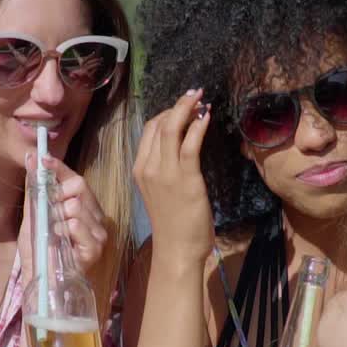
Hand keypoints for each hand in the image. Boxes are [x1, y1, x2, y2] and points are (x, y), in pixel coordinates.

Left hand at [19, 153, 108, 275]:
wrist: (38, 279)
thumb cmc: (37, 250)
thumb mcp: (33, 215)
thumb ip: (35, 188)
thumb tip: (31, 158)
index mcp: (82, 206)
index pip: (75, 178)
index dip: (59, 167)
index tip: (43, 159)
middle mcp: (94, 216)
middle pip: (80, 185)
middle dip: (58, 192)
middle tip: (47, 208)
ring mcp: (97, 232)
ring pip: (77, 205)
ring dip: (58, 216)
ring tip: (53, 232)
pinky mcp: (95, 248)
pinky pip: (77, 225)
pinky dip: (63, 229)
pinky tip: (59, 241)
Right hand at [133, 88, 213, 266]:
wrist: (176, 249)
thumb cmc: (172, 224)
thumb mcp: (161, 192)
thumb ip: (165, 170)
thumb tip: (180, 148)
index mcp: (139, 169)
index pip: (149, 130)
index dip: (166, 113)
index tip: (183, 108)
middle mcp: (148, 167)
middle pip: (158, 124)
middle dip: (177, 106)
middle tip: (194, 97)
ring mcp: (165, 172)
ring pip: (172, 128)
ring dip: (187, 109)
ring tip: (201, 99)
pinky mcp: (186, 178)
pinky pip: (190, 144)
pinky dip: (198, 125)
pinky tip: (207, 117)